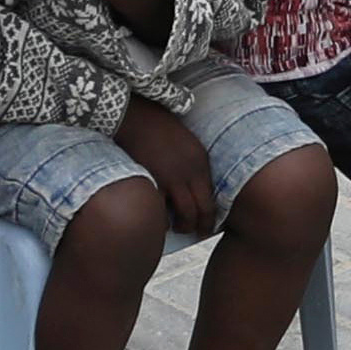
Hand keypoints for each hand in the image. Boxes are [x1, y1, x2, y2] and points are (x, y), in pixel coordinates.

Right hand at [113, 95, 216, 225]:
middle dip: (202, 226)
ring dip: (184, 226)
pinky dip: (162, 220)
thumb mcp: (186, 144)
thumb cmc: (158, 129)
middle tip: (198, 233)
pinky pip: (162, 210)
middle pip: (204, 208)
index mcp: (201, 162)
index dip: (212, 214)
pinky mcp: (154, 180)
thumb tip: (192, 192)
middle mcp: (191, 171)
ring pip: (186, 214)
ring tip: (178, 228)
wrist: (137, 116)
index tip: (209, 224)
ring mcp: (173, 177)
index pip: (212, 195)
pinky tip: (161, 222)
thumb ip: (192, 167)